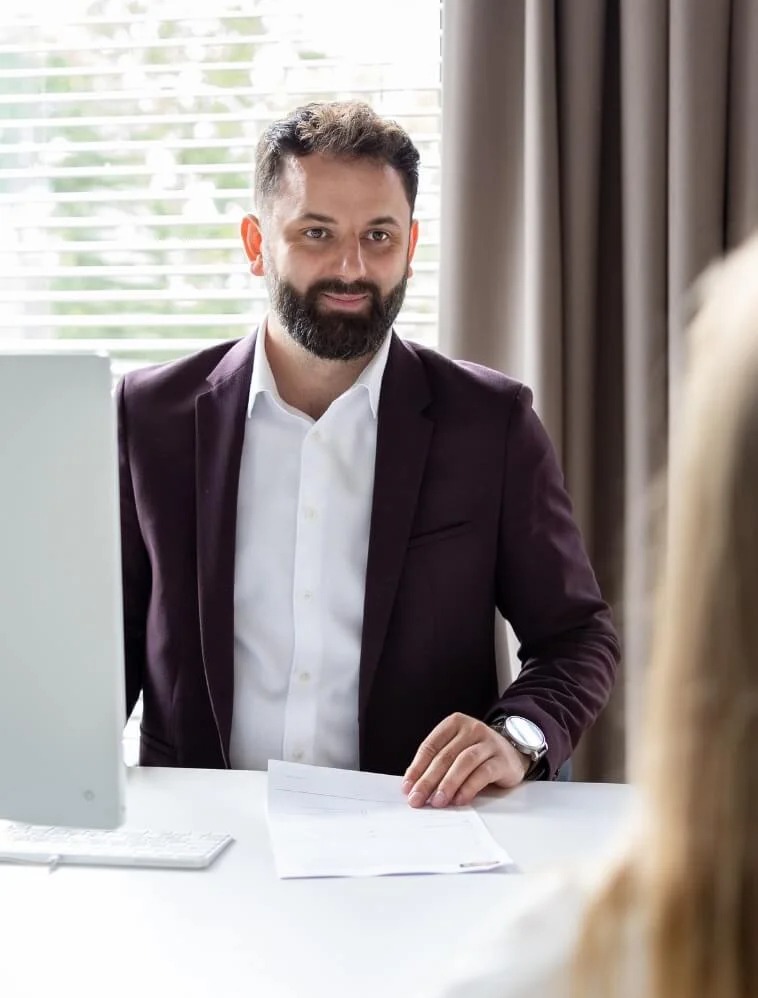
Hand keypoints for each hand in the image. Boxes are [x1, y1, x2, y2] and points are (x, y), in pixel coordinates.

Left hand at [402, 712, 529, 807]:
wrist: (513, 753)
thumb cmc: (477, 753)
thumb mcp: (456, 750)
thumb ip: (438, 763)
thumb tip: (414, 786)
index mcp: (455, 723)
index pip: (430, 746)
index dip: (417, 767)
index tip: (407, 787)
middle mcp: (472, 729)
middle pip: (445, 756)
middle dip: (428, 780)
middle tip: (417, 799)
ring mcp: (488, 742)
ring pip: (464, 762)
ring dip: (448, 784)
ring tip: (438, 801)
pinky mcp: (502, 759)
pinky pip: (483, 773)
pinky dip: (469, 787)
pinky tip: (459, 799)